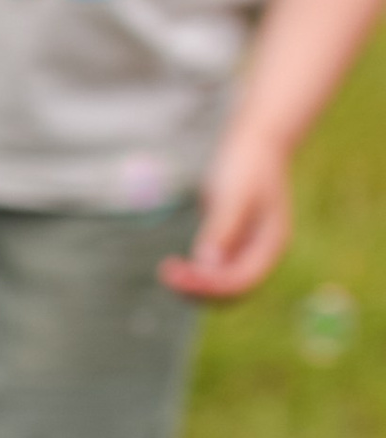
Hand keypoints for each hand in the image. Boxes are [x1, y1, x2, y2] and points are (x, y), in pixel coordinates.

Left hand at [160, 139, 292, 300]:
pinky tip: (175, 266)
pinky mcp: (232, 246)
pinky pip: (214, 273)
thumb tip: (207, 264)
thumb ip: (222, 229)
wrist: (255, 144)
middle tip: (167, 274)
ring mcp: (247, 252)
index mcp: (271, 245)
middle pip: (232, 293)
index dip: (209, 285)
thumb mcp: (235, 194)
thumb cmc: (247, 164)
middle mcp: (261, 255)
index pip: (241, 282)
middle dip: (200, 290)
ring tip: (168, 272)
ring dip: (195, 287)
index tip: (178, 276)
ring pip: (221, 287)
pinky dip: (195, 275)